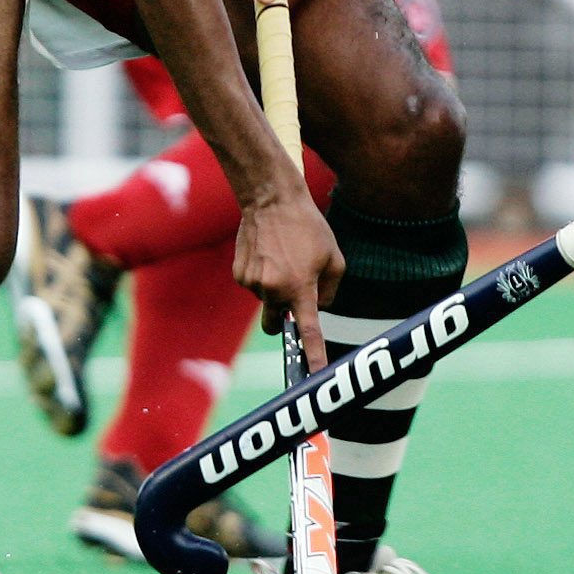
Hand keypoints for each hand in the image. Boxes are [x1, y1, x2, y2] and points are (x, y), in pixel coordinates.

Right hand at [234, 186, 342, 356]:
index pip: (308, 330)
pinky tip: (267, 254)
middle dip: (282, 320)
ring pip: (266, 301)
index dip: (312, 354)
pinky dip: (261, 277)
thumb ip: (329, 291)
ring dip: (274, 288)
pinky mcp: (239, 274)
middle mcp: (273, 290)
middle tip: (290, 293)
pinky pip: (254, 287)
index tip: (314, 374)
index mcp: (300, 287)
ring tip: (281, 257)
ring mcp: (252, 283)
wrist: (271, 199)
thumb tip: (316, 309)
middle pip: (276, 324)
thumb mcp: (334, 258)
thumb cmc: (308, 227)